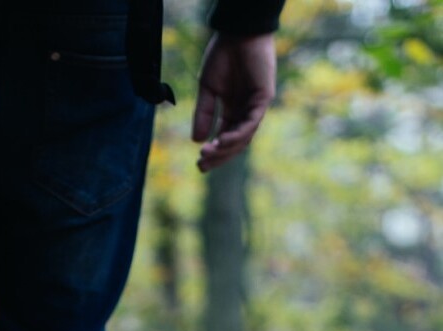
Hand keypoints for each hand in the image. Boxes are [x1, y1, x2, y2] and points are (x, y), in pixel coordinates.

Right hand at [192, 33, 276, 172]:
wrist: (237, 33)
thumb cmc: (223, 55)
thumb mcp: (207, 89)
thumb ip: (203, 113)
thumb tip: (197, 140)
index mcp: (233, 109)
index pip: (224, 136)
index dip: (213, 152)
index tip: (198, 163)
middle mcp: (246, 110)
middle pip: (234, 142)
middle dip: (218, 156)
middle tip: (202, 166)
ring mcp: (256, 106)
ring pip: (244, 136)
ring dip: (226, 148)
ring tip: (208, 153)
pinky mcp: (264, 98)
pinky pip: (251, 122)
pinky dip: (238, 134)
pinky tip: (222, 140)